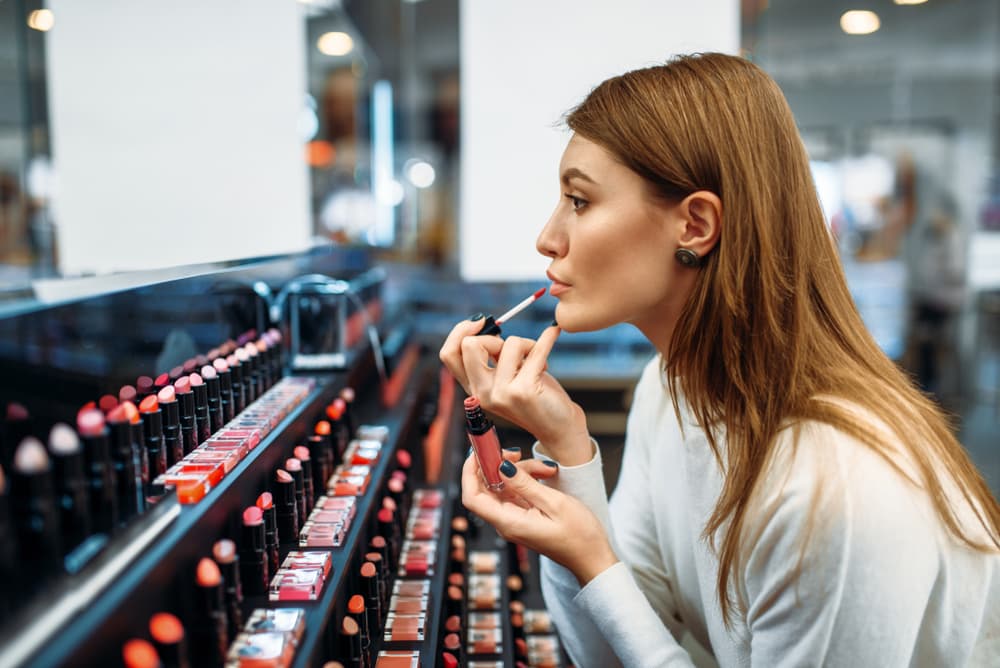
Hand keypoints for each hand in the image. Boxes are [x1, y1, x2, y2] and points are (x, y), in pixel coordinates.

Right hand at [439, 318, 590, 463]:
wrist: (560, 429)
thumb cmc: (536, 397)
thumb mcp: (507, 378)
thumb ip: (492, 358)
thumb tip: (486, 325)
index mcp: (474, 388)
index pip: (449, 354)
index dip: (460, 331)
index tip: (480, 321)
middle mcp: (483, 393)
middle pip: (469, 345)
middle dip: (494, 337)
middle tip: (514, 349)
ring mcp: (502, 393)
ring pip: (509, 343)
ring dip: (528, 344)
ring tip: (537, 360)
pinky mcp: (524, 391)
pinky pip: (535, 350)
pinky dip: (547, 338)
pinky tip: (553, 333)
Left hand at [462, 450, 618, 585]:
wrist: (593, 557)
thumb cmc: (579, 536)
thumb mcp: (554, 504)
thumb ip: (525, 484)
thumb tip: (501, 467)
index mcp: (509, 523)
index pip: (472, 498)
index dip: (469, 473)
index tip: (478, 452)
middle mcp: (506, 522)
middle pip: (486, 488)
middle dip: (497, 466)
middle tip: (515, 452)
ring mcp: (514, 519)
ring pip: (504, 486)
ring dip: (521, 471)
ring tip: (547, 468)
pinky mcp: (524, 515)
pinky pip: (516, 492)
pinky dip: (528, 479)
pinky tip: (545, 474)